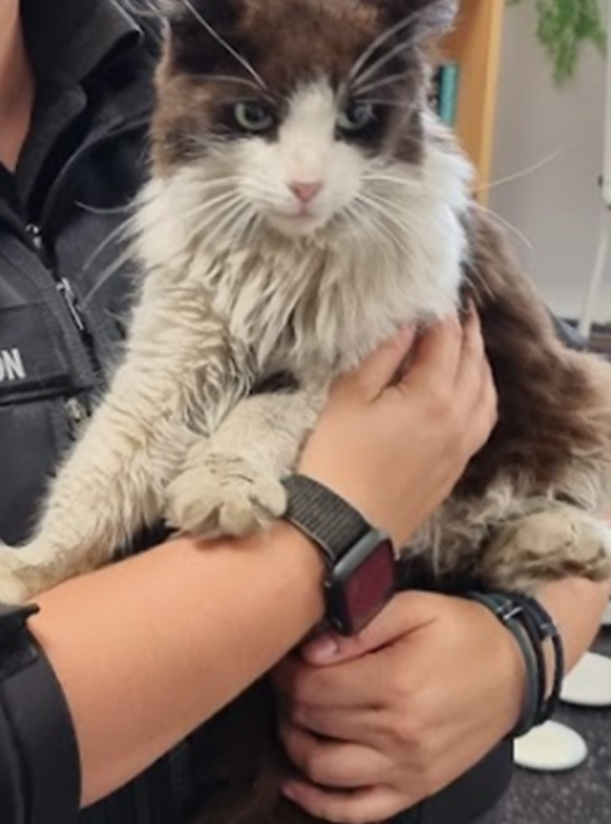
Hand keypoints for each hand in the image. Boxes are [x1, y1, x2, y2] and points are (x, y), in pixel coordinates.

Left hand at [269, 591, 522, 823]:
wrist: (515, 674)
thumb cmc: (462, 634)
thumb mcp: (415, 608)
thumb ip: (360, 623)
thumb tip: (311, 648)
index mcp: (396, 683)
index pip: (311, 686)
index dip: (285, 669)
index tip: (282, 653)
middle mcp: (399, 734)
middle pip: (311, 722)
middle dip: (287, 697)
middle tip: (284, 676)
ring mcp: (407, 769)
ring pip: (321, 768)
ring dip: (294, 742)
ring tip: (293, 714)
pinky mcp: (415, 789)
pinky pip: (356, 810)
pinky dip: (318, 802)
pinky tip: (296, 781)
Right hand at [298, 314, 495, 547]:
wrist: (343, 528)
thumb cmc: (336, 460)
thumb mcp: (348, 397)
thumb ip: (381, 356)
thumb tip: (406, 325)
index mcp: (431, 397)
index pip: (447, 341)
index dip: (443, 314)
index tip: (437, 295)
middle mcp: (457, 420)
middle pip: (473, 363)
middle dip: (468, 333)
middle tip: (460, 309)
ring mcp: (461, 446)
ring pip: (486, 393)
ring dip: (481, 363)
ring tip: (469, 344)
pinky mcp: (456, 467)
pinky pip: (483, 421)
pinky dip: (483, 395)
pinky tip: (472, 391)